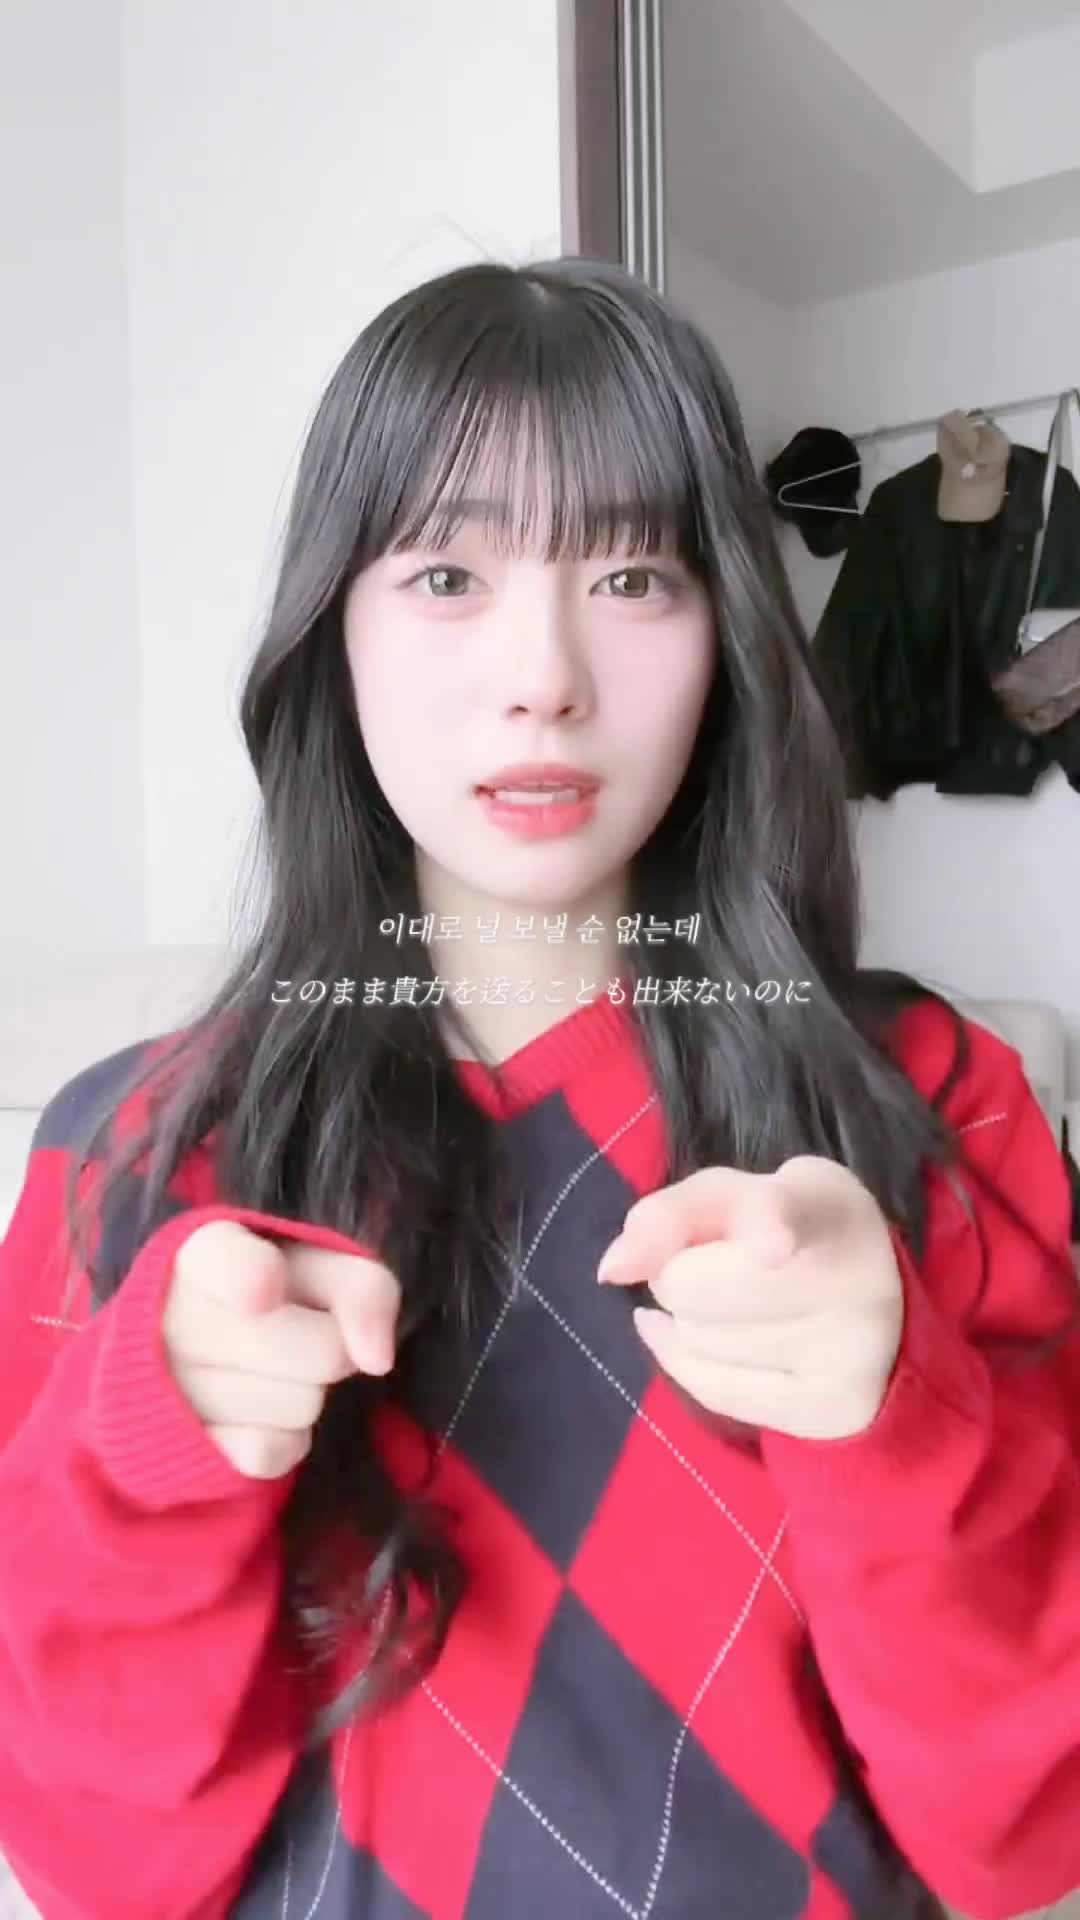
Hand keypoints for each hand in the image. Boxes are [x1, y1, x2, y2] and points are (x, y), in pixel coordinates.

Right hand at [162, 1221, 399, 1477]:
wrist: (199, 1355)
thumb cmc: (273, 1296)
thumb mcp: (319, 1267)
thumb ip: (362, 1288)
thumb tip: (378, 1358)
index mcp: (205, 1254)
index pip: (228, 1265)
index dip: (252, 1279)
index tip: (264, 1292)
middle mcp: (174, 1319)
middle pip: (322, 1351)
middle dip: (334, 1346)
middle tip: (304, 1332)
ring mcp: (175, 1390)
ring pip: (304, 1404)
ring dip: (309, 1390)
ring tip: (272, 1368)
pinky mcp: (188, 1449)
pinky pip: (274, 1452)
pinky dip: (286, 1438)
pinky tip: (260, 1411)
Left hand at [598, 1158, 903, 1440]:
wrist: (870, 1302)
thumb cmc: (783, 1228)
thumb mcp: (732, 1197)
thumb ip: (667, 1214)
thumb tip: (612, 1269)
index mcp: (826, 1200)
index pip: (781, 1213)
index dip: (767, 1228)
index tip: (772, 1247)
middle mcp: (855, 1274)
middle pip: (691, 1287)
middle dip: (678, 1278)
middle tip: (717, 1268)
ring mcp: (852, 1348)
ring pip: (698, 1342)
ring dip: (691, 1324)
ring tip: (738, 1307)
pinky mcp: (835, 1407)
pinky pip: (717, 1392)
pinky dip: (694, 1367)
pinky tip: (715, 1345)